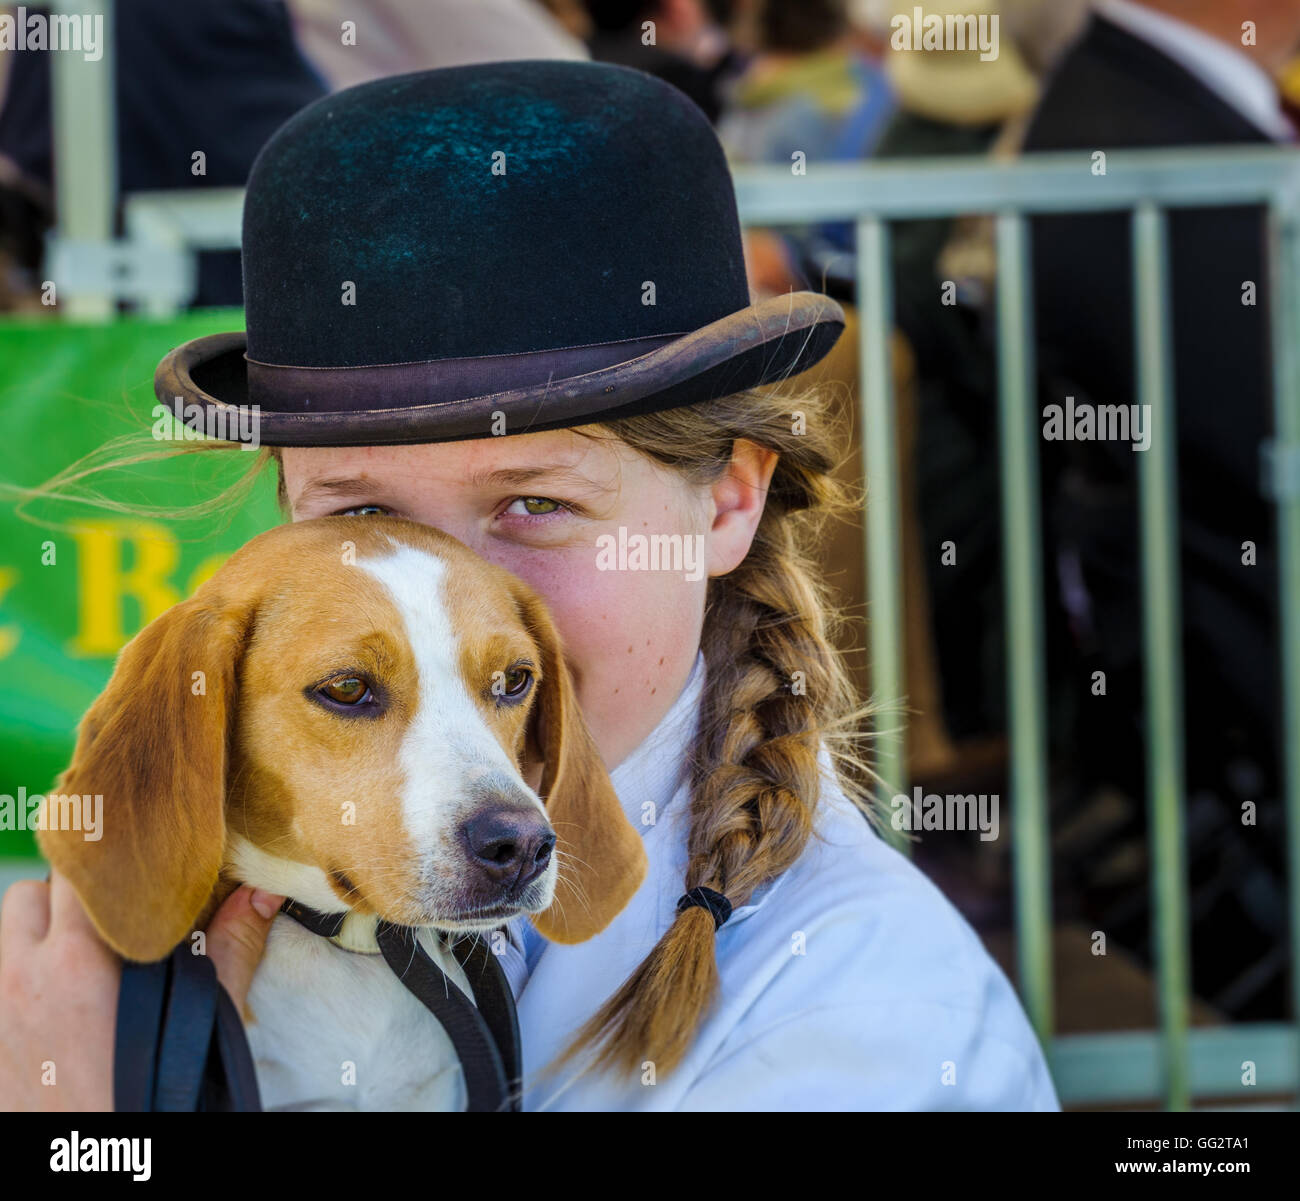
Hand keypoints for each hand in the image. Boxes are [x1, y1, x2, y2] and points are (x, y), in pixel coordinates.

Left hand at [0, 870, 281, 1110]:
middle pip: (33, 890)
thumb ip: (231, 950)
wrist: (99, 1166)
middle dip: (72, 892)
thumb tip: (263, 891)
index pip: (78, 869)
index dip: (108, 857)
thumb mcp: (203, 1024)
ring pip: (6, 928)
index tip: (138, 856)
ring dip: (38, 926)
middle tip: (117, 911)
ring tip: (83, 950)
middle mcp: (24, 977)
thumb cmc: (150, 1098)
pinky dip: (23, 966)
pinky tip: (58, 993)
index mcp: (79, 963)